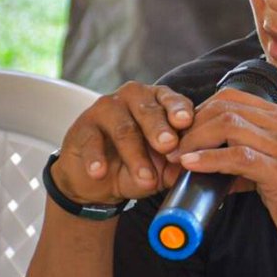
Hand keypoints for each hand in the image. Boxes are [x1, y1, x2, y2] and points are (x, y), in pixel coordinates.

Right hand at [51, 82, 193, 205]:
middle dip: (159, 129)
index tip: (185, 122)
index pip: (172, 100)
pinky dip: (96, 159)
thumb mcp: (162, 166)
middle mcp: (133, 98)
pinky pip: (91, 142)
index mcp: (158, 101)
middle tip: (168, 145)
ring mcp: (106, 109)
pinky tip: (99, 172)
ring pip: (123, 129)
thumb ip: (177, 164)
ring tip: (145, 178)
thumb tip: (194, 167)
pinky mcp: (83, 127)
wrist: (98, 179)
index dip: (179, 109)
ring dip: (135, 155)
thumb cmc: (138, 163)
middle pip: (148, 111)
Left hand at [171, 88, 276, 253]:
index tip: (184, 132)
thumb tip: (211, 165)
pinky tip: (190, 165)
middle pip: (226, 108)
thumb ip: (249, 159)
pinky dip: (208, 159)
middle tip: (172, 146)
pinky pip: (237, 156)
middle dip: (192, 125)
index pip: (234, 97)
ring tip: (176, 157)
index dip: (201, 110)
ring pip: (228, 126)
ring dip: (194, 140)